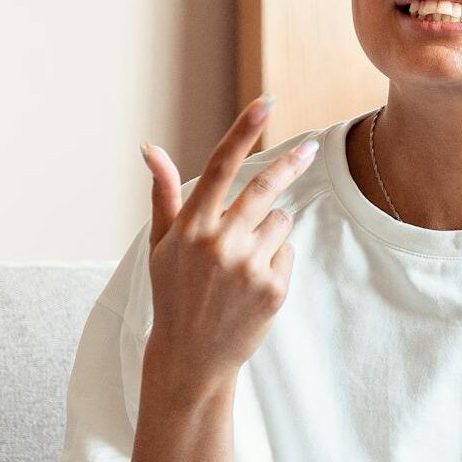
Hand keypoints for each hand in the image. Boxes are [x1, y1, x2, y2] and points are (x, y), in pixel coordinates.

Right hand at [138, 95, 314, 396]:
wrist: (191, 357)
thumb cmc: (174, 294)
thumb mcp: (161, 245)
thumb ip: (165, 195)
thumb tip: (151, 147)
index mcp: (190, 227)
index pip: (220, 167)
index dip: (244, 132)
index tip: (266, 104)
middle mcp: (219, 243)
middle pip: (265, 188)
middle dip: (291, 164)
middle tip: (311, 148)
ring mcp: (248, 267)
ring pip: (280, 221)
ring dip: (270, 230)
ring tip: (244, 260)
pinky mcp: (273, 289)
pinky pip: (287, 253)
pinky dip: (276, 260)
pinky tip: (253, 283)